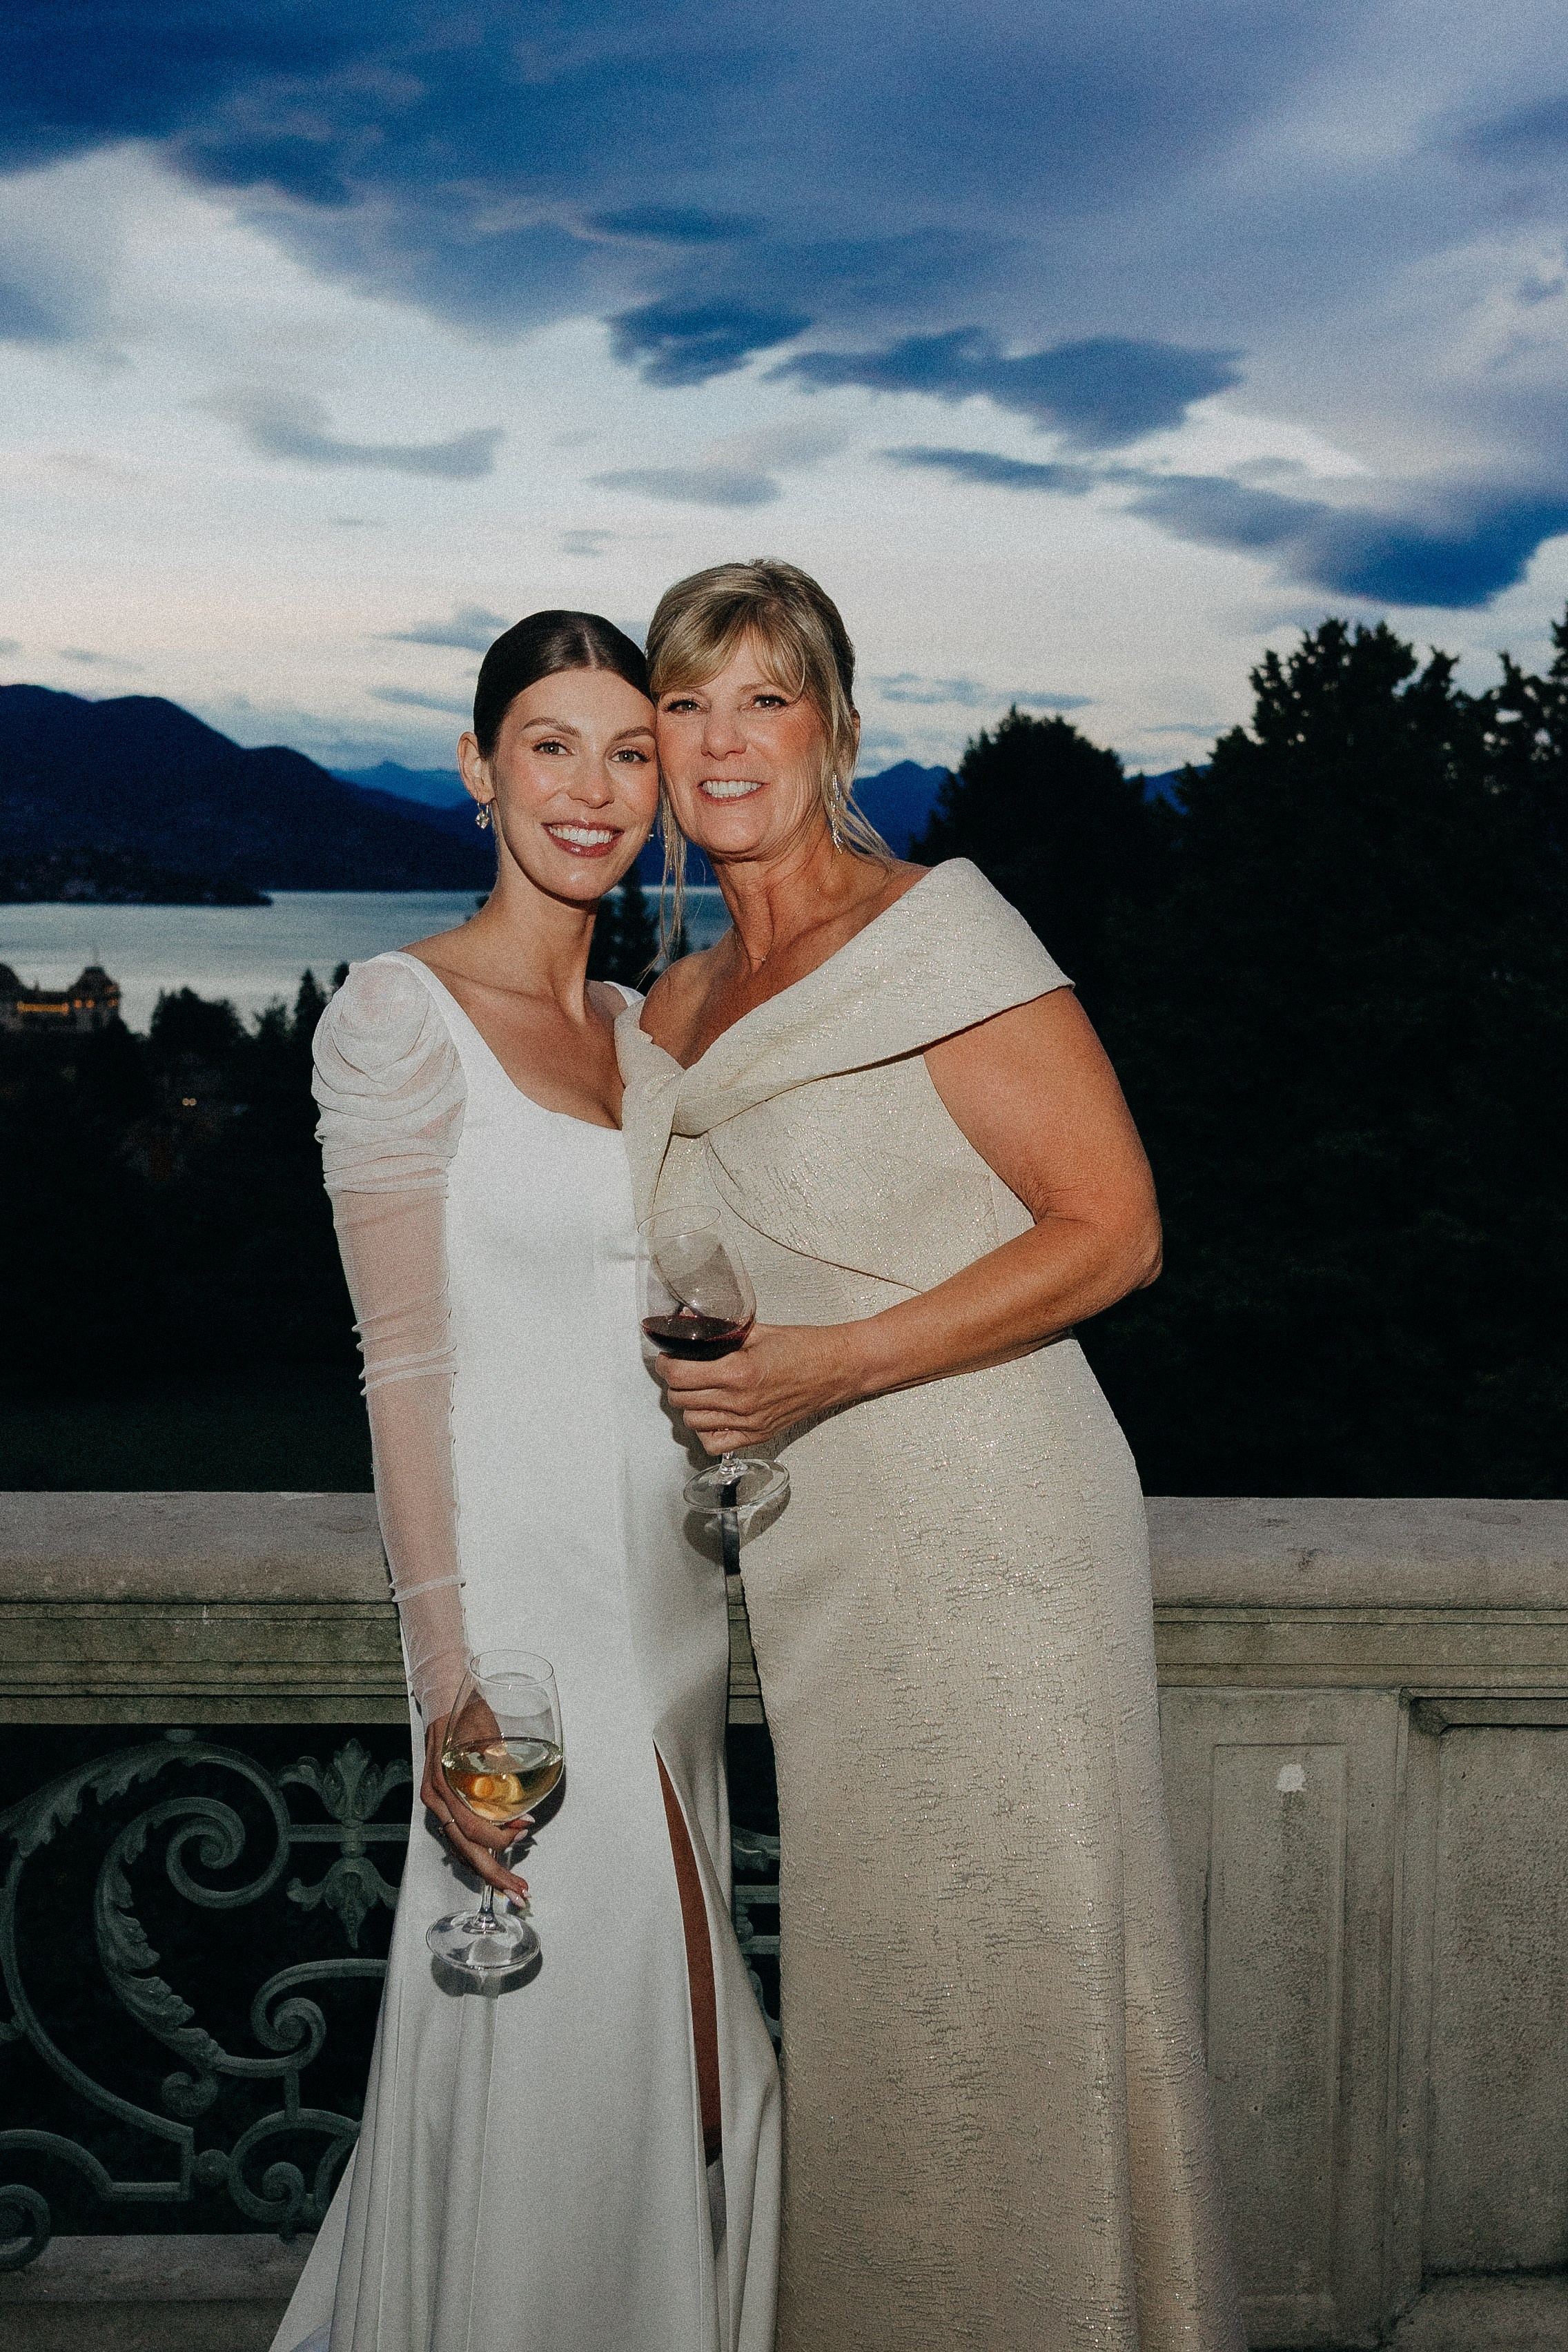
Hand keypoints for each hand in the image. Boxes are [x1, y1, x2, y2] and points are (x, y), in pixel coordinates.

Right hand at [421, 1715, 531, 1901]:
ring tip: (512, 1884)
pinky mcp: (442, 1801)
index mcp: (444, 1785)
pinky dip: (478, 1850)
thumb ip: (501, 1765)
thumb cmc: (468, 1712)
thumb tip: (521, 1802)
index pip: (472, 1828)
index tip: (525, 1833)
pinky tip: (496, 1859)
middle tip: (520, 1893)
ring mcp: (436, 1802)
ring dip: (487, 1868)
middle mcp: (436, 1798)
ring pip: (460, 1848)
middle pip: (464, 1849)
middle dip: (494, 1875)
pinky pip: (457, 1835)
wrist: (445, 1697)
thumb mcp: (488, 1733)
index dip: (500, 1839)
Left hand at [656, 1320, 860, 1452]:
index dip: (665, 1364)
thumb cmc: (804, 1348)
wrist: (837, 1368)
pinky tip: (712, 1412)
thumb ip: (722, 1331)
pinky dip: (706, 1429)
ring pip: (693, 1421)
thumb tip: (691, 1324)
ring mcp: (749, 1422)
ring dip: (688, 1404)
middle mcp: (741, 1402)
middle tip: (681, 1369)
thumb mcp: (758, 1331)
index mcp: (739, 1372)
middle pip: (681, 1399)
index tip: (667, 1358)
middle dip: (675, 1382)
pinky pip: (714, 1442)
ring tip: (696, 1389)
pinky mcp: (758, 1434)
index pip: (679, 1375)